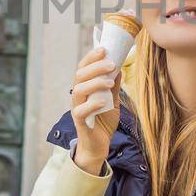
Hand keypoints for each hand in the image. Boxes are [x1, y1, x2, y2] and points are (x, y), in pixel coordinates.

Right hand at [69, 43, 119, 174]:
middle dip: (95, 67)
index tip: (104, 49)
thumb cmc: (104, 121)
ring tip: (109, 82)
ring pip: (78, 90)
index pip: (83, 68)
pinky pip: (81, 111)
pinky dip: (92, 105)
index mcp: (84, 88)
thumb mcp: (112, 101)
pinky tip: (104, 102)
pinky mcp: (80, 122)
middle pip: (79, 76)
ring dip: (94, 83)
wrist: (99, 146)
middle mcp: (78, 96)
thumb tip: (118, 67)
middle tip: (111, 64)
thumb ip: (113, 86)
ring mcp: (77, 109)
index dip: (91, 57)